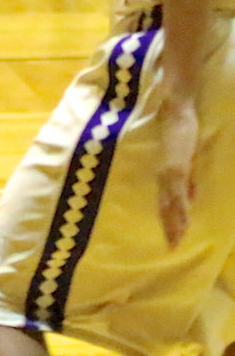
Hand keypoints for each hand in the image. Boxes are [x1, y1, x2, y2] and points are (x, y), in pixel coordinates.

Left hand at [157, 96, 198, 247]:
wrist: (175, 107)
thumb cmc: (178, 128)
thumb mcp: (184, 158)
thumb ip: (187, 178)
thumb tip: (191, 198)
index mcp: (165, 174)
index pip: (166, 203)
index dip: (169, 221)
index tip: (171, 239)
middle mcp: (164, 174)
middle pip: (166, 207)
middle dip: (170, 227)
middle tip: (172, 248)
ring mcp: (169, 171)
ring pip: (171, 203)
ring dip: (175, 222)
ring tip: (176, 240)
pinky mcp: (175, 165)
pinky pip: (178, 191)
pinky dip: (180, 207)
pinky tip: (183, 220)